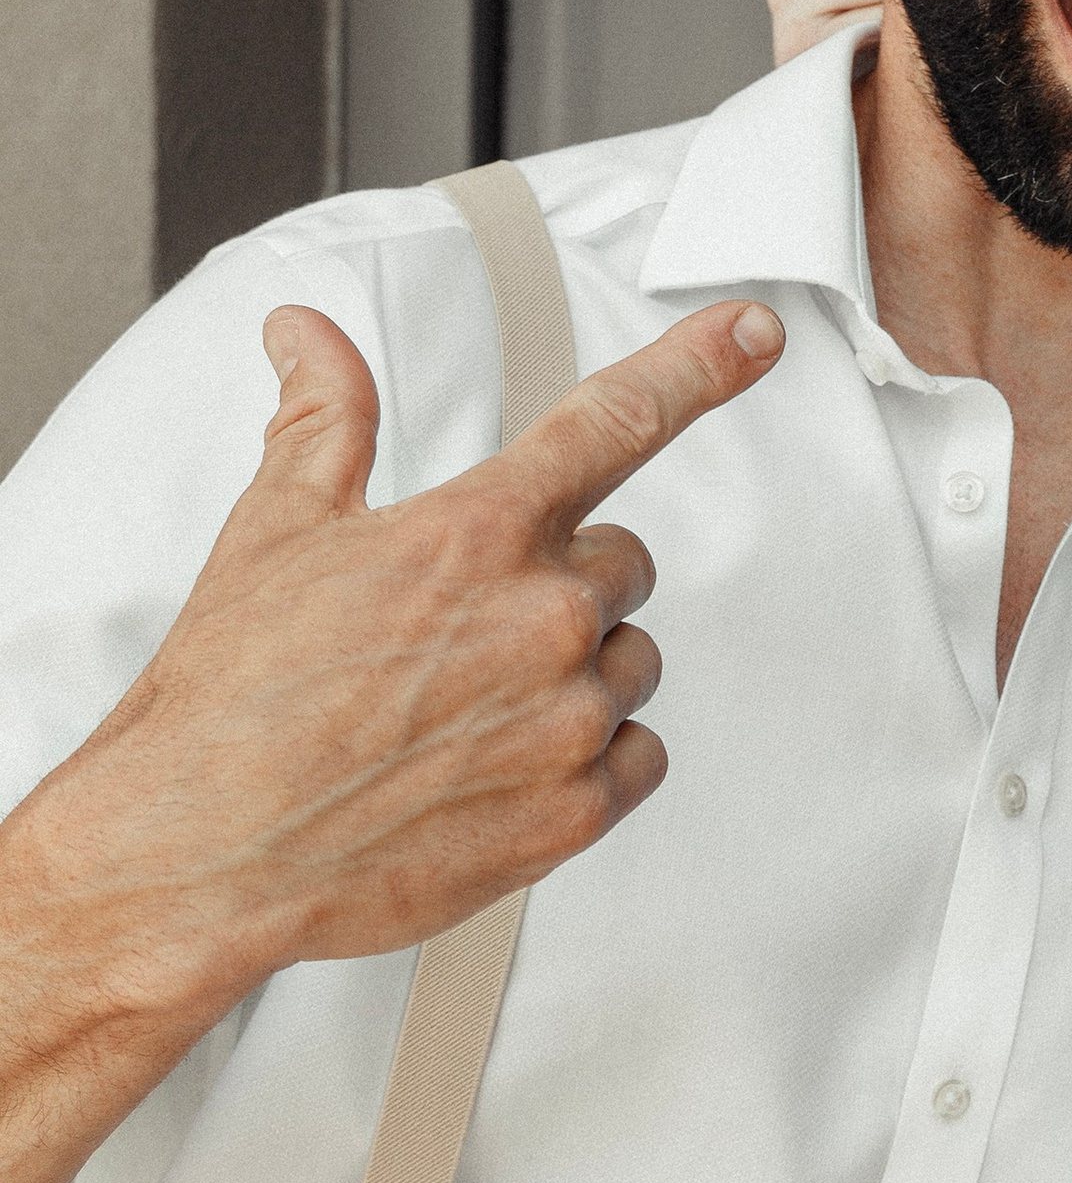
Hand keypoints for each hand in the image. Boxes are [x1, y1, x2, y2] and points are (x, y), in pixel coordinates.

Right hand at [5, 289, 785, 1042]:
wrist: (205, 850)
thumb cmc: (233, 697)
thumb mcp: (274, 529)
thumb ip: (322, 417)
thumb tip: (306, 334)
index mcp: (480, 532)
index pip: (615, 419)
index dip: (696, 363)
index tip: (755, 332)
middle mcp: (544, 617)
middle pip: (622, 563)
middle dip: (559, 581)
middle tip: (460, 629)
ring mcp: (568, 719)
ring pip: (630, 661)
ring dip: (573, 673)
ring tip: (463, 708)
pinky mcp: (577, 812)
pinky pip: (640, 756)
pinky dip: (590, 759)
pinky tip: (500, 764)